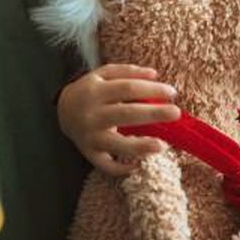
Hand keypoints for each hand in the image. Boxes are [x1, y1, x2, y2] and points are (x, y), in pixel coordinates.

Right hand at [56, 63, 180, 176]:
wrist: (63, 110)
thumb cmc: (91, 90)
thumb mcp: (104, 74)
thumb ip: (128, 71)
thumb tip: (154, 74)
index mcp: (97, 91)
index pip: (128, 89)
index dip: (152, 90)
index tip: (172, 93)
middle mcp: (92, 114)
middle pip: (126, 114)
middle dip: (153, 114)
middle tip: (176, 113)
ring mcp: (90, 136)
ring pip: (116, 144)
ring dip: (140, 146)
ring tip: (162, 146)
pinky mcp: (88, 153)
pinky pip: (105, 165)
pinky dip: (120, 168)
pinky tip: (137, 165)